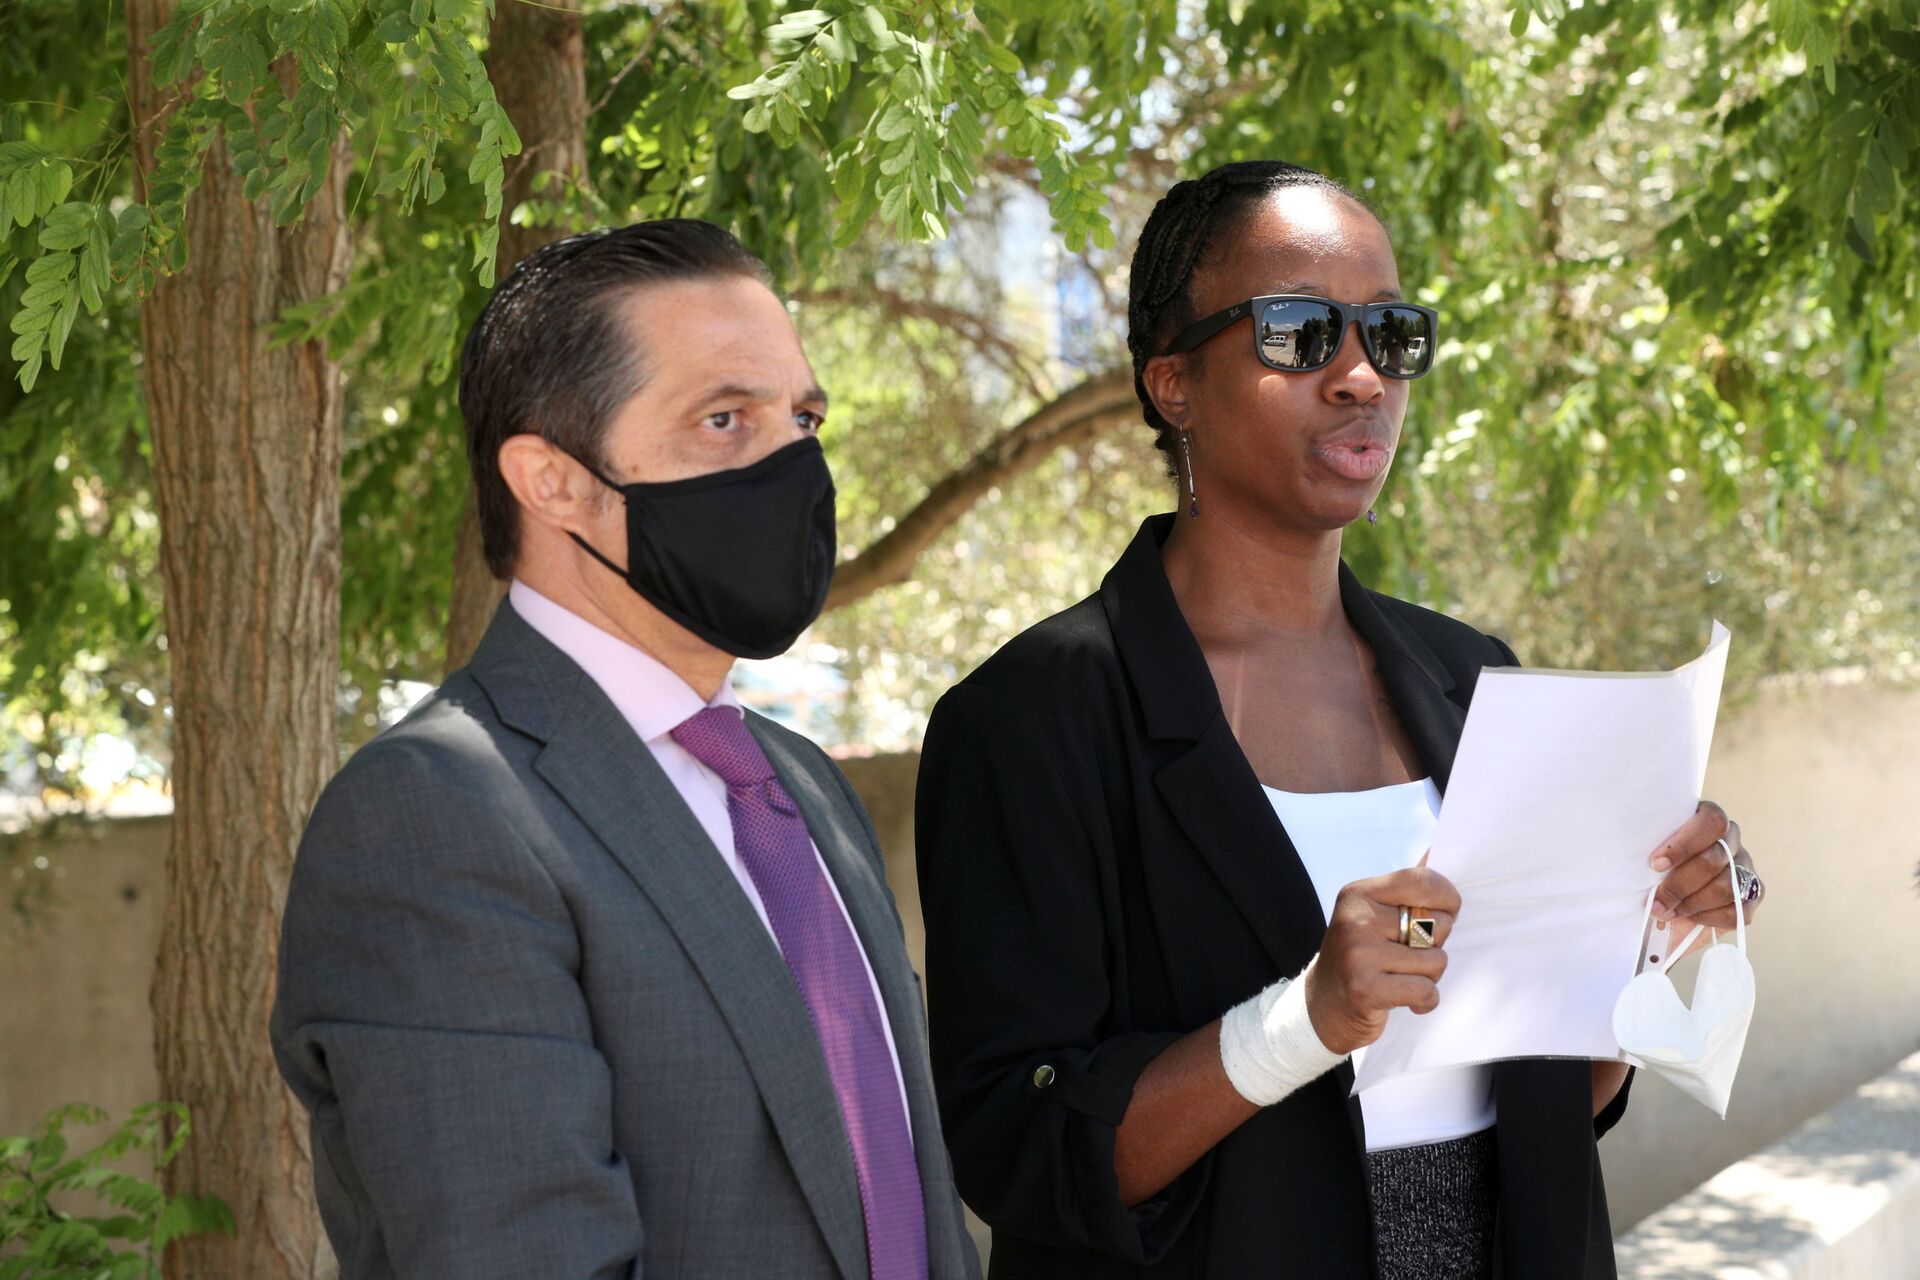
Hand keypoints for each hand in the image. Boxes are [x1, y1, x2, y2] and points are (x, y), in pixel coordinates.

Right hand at [1305, 864, 1460, 1055]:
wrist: (1321, 1006)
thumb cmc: (1359, 956)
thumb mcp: (1372, 914)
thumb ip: (1404, 889)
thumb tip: (1432, 850)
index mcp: (1359, 894)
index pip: (1422, 880)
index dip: (1448, 898)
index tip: (1446, 913)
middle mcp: (1356, 919)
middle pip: (1437, 925)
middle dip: (1434, 945)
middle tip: (1408, 956)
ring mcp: (1359, 954)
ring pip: (1436, 961)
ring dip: (1429, 976)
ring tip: (1402, 978)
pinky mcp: (1366, 989)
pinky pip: (1426, 990)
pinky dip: (1425, 1000)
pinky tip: (1408, 1000)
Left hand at [1649, 800, 1763, 933]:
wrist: (1668, 898)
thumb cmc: (1653, 868)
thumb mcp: (1648, 857)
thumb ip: (1653, 860)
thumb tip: (1647, 879)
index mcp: (1707, 818)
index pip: (1712, 822)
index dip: (1684, 845)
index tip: (1655, 864)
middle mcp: (1732, 839)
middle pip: (1714, 859)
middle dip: (1680, 885)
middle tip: (1656, 903)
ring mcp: (1746, 866)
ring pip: (1727, 887)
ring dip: (1692, 904)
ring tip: (1667, 912)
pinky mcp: (1754, 894)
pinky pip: (1738, 911)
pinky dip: (1709, 918)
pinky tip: (1689, 918)